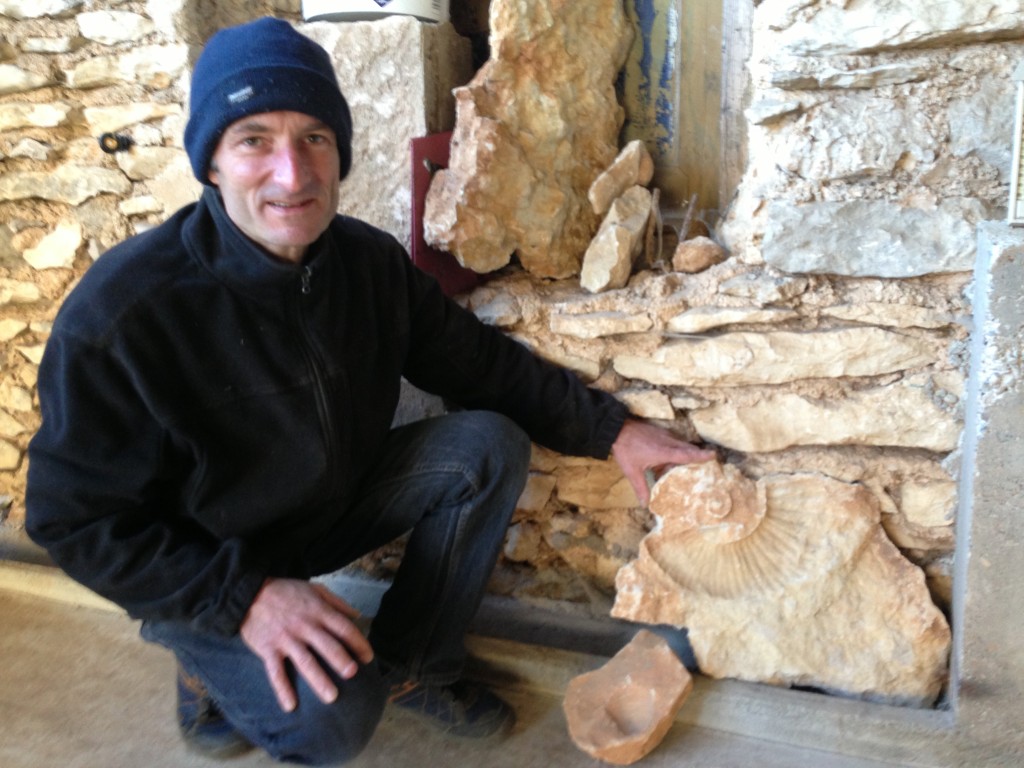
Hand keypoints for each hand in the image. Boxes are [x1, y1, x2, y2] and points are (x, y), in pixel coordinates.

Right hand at [239, 577, 374, 711]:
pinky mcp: (268, 649)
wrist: (250, 592)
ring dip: (319, 680)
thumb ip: (337, 602)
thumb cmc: (286, 591)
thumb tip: (357, 616)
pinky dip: (283, 689)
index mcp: (318, 611)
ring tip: (332, 697)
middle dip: (341, 661)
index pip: (344, 628)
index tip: (368, 657)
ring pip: (305, 662)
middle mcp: (304, 625)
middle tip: (353, 674)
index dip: (358, 643)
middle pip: (327, 645)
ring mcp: (286, 638)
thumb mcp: (315, 588)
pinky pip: (276, 672)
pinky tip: (291, 706)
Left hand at [611, 418, 716, 505]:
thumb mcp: (632, 472)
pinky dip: (676, 448)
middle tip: (709, 461)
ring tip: (692, 462)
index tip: (714, 455)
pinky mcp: (659, 432)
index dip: (700, 455)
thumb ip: (641, 488)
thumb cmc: (625, 449)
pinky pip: (673, 441)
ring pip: (681, 444)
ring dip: (686, 452)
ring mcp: (664, 435)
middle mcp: (667, 442)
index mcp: (663, 451)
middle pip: (687, 448)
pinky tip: (671, 457)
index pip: (686, 454)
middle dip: (698, 454)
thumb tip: (645, 504)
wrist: (615, 428)